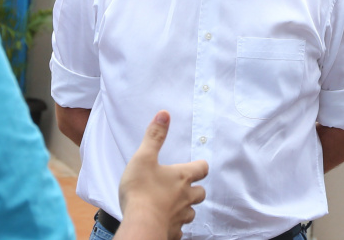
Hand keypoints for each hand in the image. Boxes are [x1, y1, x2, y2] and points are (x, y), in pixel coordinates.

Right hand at [117, 111, 207, 239]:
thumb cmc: (141, 190)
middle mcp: (186, 197)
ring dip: (185, 207)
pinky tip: (165, 222)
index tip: (197, 166)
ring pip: (190, 212)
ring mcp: (181, 216)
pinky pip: (179, 229)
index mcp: (182, 177)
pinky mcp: (173, 232)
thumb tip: (164, 114)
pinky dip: (174, 225)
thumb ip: (154, 137)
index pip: (202, 169)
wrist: (141, 224)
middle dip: (195, 189)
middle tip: (184, 186)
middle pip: (200, 193)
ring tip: (174, 205)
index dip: (200, 166)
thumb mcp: (144, 157)